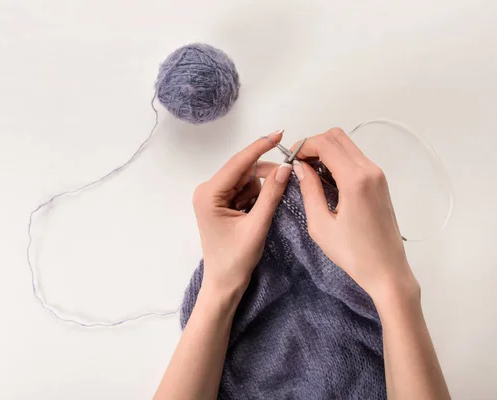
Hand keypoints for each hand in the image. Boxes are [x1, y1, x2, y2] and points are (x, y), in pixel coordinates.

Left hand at [192, 130, 291, 297]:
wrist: (224, 284)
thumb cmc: (236, 260)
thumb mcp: (257, 225)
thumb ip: (271, 194)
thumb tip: (286, 167)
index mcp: (209, 194)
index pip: (239, 163)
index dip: (261, 147)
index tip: (280, 134)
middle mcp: (208, 190)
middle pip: (244, 170)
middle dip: (265, 176)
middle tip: (288, 181)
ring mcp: (214, 196)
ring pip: (247, 180)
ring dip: (261, 190)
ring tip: (261, 214)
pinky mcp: (221, 203)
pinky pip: (245, 190)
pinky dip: (256, 197)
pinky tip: (257, 214)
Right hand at [291, 128, 419, 303]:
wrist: (387, 270)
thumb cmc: (354, 254)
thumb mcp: (321, 225)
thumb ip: (309, 191)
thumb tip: (299, 167)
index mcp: (355, 180)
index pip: (326, 144)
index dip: (304, 145)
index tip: (290, 159)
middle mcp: (370, 171)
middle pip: (338, 137)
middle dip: (314, 144)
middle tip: (299, 164)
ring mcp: (378, 175)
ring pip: (348, 146)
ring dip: (327, 152)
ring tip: (310, 174)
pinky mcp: (380, 183)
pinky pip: (356, 159)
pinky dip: (338, 161)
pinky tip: (327, 181)